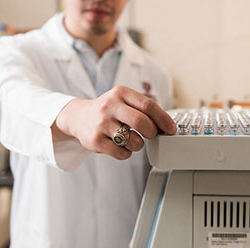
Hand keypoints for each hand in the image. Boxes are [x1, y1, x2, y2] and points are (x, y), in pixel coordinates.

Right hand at [52, 86, 175, 159]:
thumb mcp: (124, 100)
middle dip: (152, 132)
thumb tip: (167, 126)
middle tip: (152, 134)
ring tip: (132, 139)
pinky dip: (127, 152)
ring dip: (139, 144)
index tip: (171, 129)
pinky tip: (121, 145)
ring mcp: (101, 124)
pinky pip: (122, 153)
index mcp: (121, 93)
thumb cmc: (109, 110)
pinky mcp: (95, 141)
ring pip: (133, 141)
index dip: (164, 119)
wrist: (78, 117)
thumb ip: (143, 109)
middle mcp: (110, 106)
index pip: (148, 105)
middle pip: (141, 122)